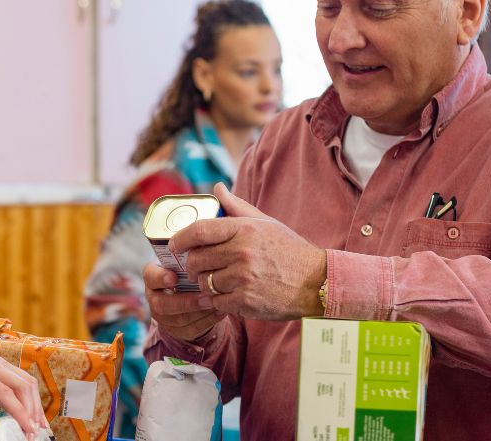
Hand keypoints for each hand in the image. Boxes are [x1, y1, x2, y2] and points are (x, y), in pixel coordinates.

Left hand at [0, 333, 47, 438]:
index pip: (3, 392)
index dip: (19, 411)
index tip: (27, 429)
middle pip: (21, 385)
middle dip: (32, 410)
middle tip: (35, 434)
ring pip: (26, 379)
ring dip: (35, 402)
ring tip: (38, 425)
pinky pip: (21, 377)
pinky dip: (30, 394)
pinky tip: (31, 410)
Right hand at [143, 262, 224, 341]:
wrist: (191, 294)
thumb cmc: (188, 271)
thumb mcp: (185, 262)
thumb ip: (190, 257)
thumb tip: (205, 247)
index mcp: (153, 276)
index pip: (150, 276)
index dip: (160, 278)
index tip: (174, 278)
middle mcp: (154, 297)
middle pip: (161, 304)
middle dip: (186, 301)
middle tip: (206, 295)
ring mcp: (163, 317)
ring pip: (178, 319)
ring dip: (200, 311)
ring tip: (217, 302)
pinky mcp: (177, 330)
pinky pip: (191, 329)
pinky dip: (208, 320)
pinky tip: (220, 310)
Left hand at [170, 183, 326, 320]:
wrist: (317, 282)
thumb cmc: (288, 250)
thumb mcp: (266, 223)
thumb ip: (237, 207)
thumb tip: (217, 188)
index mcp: (245, 230)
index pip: (199, 231)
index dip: (180, 239)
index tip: (174, 245)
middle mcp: (242, 253)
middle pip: (196, 260)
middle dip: (193, 266)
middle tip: (199, 267)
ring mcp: (243, 278)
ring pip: (204, 283)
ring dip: (206, 284)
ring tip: (219, 281)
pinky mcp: (245, 301)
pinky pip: (215, 302)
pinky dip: (218, 301)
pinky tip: (229, 295)